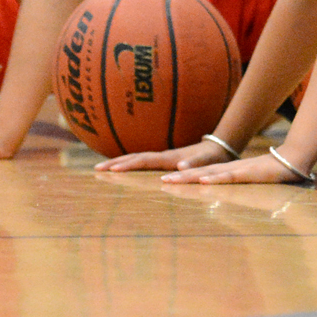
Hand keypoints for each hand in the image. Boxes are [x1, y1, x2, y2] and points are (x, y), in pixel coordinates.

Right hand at [96, 138, 229, 171]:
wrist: (219, 147)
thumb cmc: (214, 157)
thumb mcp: (207, 161)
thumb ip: (196, 164)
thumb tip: (180, 167)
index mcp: (170, 157)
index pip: (145, 160)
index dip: (129, 165)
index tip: (113, 169)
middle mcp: (164, 156)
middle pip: (135, 157)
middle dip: (116, 162)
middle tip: (96, 168)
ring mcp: (163, 157)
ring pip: (137, 158)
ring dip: (119, 162)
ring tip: (102, 167)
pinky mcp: (164, 160)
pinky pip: (143, 161)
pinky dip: (129, 163)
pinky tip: (121, 168)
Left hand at [159, 151, 309, 185]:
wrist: (293, 160)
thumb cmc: (273, 174)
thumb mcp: (251, 185)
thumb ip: (239, 192)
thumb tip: (225, 207)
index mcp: (228, 172)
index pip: (201, 174)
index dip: (183, 177)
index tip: (165, 180)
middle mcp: (229, 170)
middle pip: (199, 172)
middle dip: (179, 177)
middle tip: (160, 180)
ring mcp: (238, 170)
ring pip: (209, 173)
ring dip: (190, 176)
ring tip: (172, 179)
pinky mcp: (249, 173)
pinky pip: (229, 176)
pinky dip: (216, 178)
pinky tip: (203, 179)